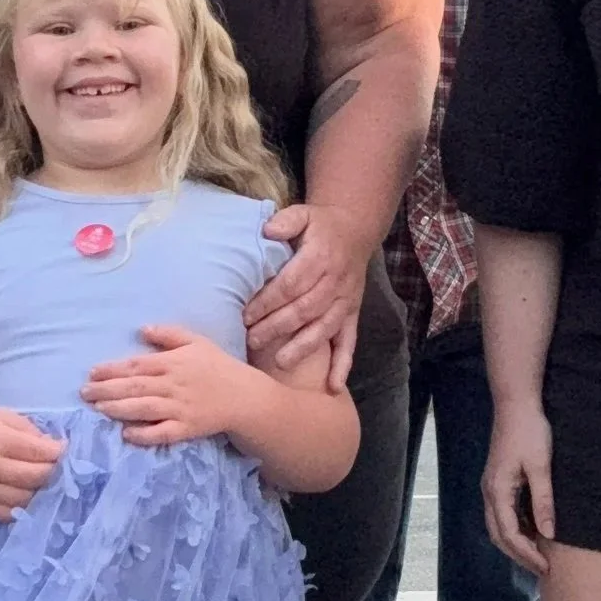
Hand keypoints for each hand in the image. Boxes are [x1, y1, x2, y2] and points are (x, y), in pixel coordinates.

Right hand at [0, 408, 66, 520]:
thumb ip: (27, 428)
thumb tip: (53, 445)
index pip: (38, 451)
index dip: (58, 452)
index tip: (64, 449)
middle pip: (36, 477)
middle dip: (53, 472)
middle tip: (56, 466)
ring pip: (27, 499)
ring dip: (41, 491)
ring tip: (42, 482)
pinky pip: (10, 515)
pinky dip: (24, 509)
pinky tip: (27, 496)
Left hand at [80, 324, 252, 447]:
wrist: (244, 396)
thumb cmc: (217, 366)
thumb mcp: (196, 341)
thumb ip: (169, 334)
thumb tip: (142, 329)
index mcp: (173, 363)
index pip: (136, 365)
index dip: (112, 369)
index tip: (92, 372)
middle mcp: (173, 385)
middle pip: (134, 387)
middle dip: (106, 390)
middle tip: (84, 393)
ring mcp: (179, 408)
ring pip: (144, 409)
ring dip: (118, 409)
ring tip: (98, 408)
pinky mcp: (186, 429)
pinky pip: (162, 433)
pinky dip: (144, 434)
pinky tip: (126, 434)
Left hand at [245, 202, 368, 382]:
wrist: (355, 230)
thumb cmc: (320, 226)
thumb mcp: (304, 213)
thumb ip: (286, 221)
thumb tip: (267, 230)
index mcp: (320, 257)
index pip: (292, 283)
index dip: (269, 300)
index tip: (245, 314)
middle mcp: (335, 282)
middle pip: (305, 309)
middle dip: (277, 327)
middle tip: (251, 341)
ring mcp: (345, 301)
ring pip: (325, 328)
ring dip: (303, 347)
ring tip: (280, 363)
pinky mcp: (352, 314)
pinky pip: (349, 342)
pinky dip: (343, 365)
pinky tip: (334, 387)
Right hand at [481, 398, 554, 574]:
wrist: (515, 404)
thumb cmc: (530, 431)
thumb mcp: (541, 466)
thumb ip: (543, 501)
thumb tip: (549, 533)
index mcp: (497, 491)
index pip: (509, 534)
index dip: (527, 554)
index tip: (546, 567)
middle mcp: (489, 492)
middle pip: (499, 535)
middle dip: (519, 555)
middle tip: (542, 568)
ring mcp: (491, 487)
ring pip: (498, 526)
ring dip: (516, 543)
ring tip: (538, 554)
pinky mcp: (498, 480)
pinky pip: (503, 513)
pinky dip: (516, 527)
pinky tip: (533, 530)